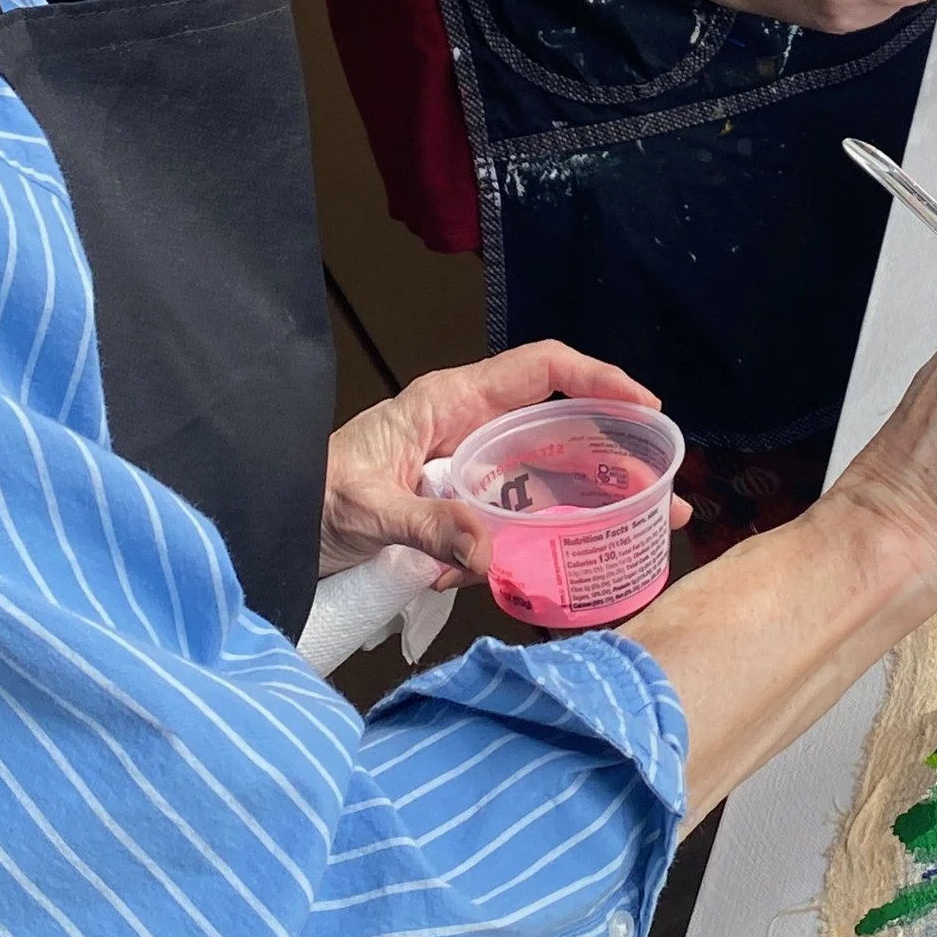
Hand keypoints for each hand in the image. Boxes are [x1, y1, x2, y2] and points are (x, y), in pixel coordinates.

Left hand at [321, 339, 684, 581]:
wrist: (269, 527)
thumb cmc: (307, 496)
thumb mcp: (365, 508)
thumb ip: (428, 526)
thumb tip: (493, 554)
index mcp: (451, 402)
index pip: (541, 370)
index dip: (598, 380)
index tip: (645, 407)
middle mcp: (471, 429)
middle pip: (562, 427)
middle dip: (618, 455)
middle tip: (666, 493)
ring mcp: (471, 472)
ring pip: (550, 477)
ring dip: (596, 503)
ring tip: (645, 532)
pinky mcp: (463, 513)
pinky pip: (521, 520)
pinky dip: (548, 541)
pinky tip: (573, 566)